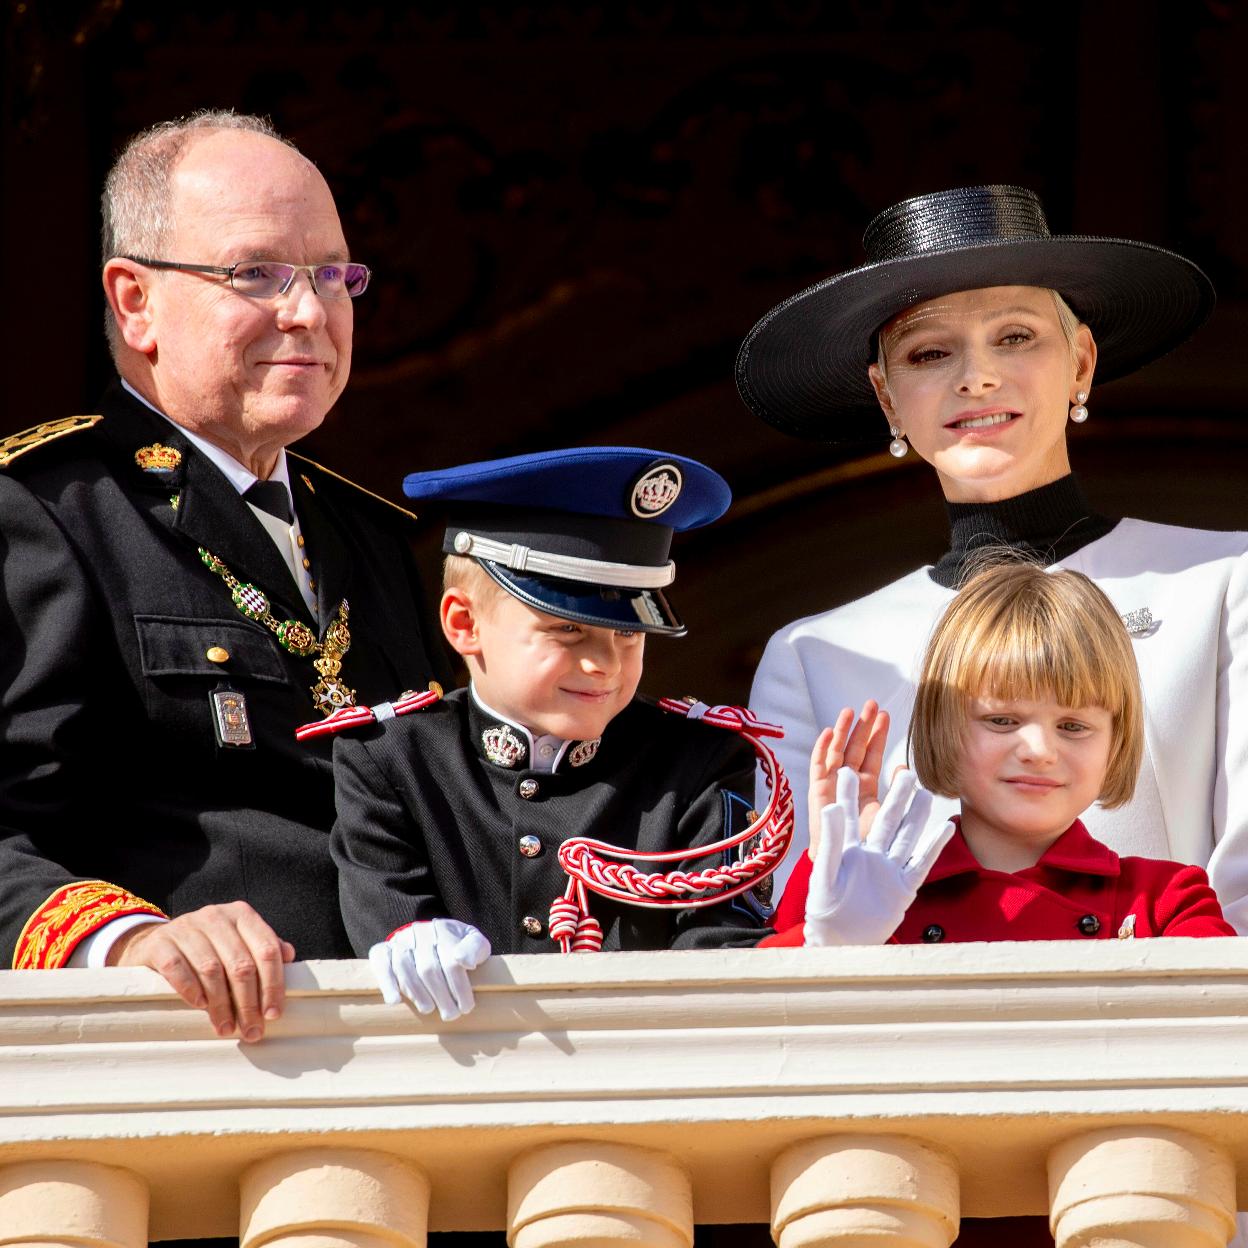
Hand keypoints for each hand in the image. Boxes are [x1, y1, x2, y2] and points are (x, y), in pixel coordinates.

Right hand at [109, 902, 294, 1041]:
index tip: (273, 1013)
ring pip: (212, 969)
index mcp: (241, 915)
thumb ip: (262, 948)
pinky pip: (178, 968)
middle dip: (249, 1003)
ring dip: (221, 1005)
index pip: (266, 949)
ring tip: (226, 1028)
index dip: (273, 984)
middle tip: (251, 1030)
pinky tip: (200, 1007)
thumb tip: (289, 957)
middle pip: (241, 964)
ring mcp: (187, 927)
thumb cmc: (207, 947)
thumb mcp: (236, 941)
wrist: (155, 942)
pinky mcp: (161, 942)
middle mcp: (216, 916)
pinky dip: (191, 989)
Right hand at [370, 919, 491, 1020]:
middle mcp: (420, 933)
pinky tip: (395, 1001)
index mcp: (444, 930)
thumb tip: (466, 962)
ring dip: (417, 993)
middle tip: (451, 1015)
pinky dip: (387, 983)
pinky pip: (381, 963)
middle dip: (441, 995)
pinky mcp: (382, 950)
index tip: (466, 1007)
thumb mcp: (472, 940)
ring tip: (428, 1009)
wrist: (429, 933)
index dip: (459, 987)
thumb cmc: (455, 943)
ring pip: (404, 967)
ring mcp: (400, 941)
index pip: (451, 962)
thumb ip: (475, 948)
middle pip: (428, 968)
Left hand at [805, 768, 954, 945]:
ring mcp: (889, 871)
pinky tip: (945, 827)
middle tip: (904, 771)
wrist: (841, 942)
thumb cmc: (825, 909)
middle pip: (887, 821)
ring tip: (925, 792)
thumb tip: (830, 806)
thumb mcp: (824, 873)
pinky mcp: (903, 888)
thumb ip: (831, 841)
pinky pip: (921, 863)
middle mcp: (871, 856)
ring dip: (916, 816)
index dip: (848, 794)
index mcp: (847, 851)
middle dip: (896, 797)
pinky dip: (934, 846)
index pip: (849, 816)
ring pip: (907, 837)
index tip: (847, 770)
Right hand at [808, 700, 889, 858]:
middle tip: (871, 703)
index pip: (871, 755)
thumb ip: (897, 792)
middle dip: (862, 726)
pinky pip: (818, 768)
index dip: (878, 735)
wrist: (846, 872)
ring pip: (836, 753)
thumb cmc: (866, 848)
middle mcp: (846, 783)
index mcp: (864, 787)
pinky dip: (821, 750)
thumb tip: (904, 767)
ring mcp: (830, 786)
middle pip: (854, 748)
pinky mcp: (817, 794)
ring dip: (842, 731)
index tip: (886, 715)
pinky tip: (827, 733)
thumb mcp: (888, 817)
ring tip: (850, 711)